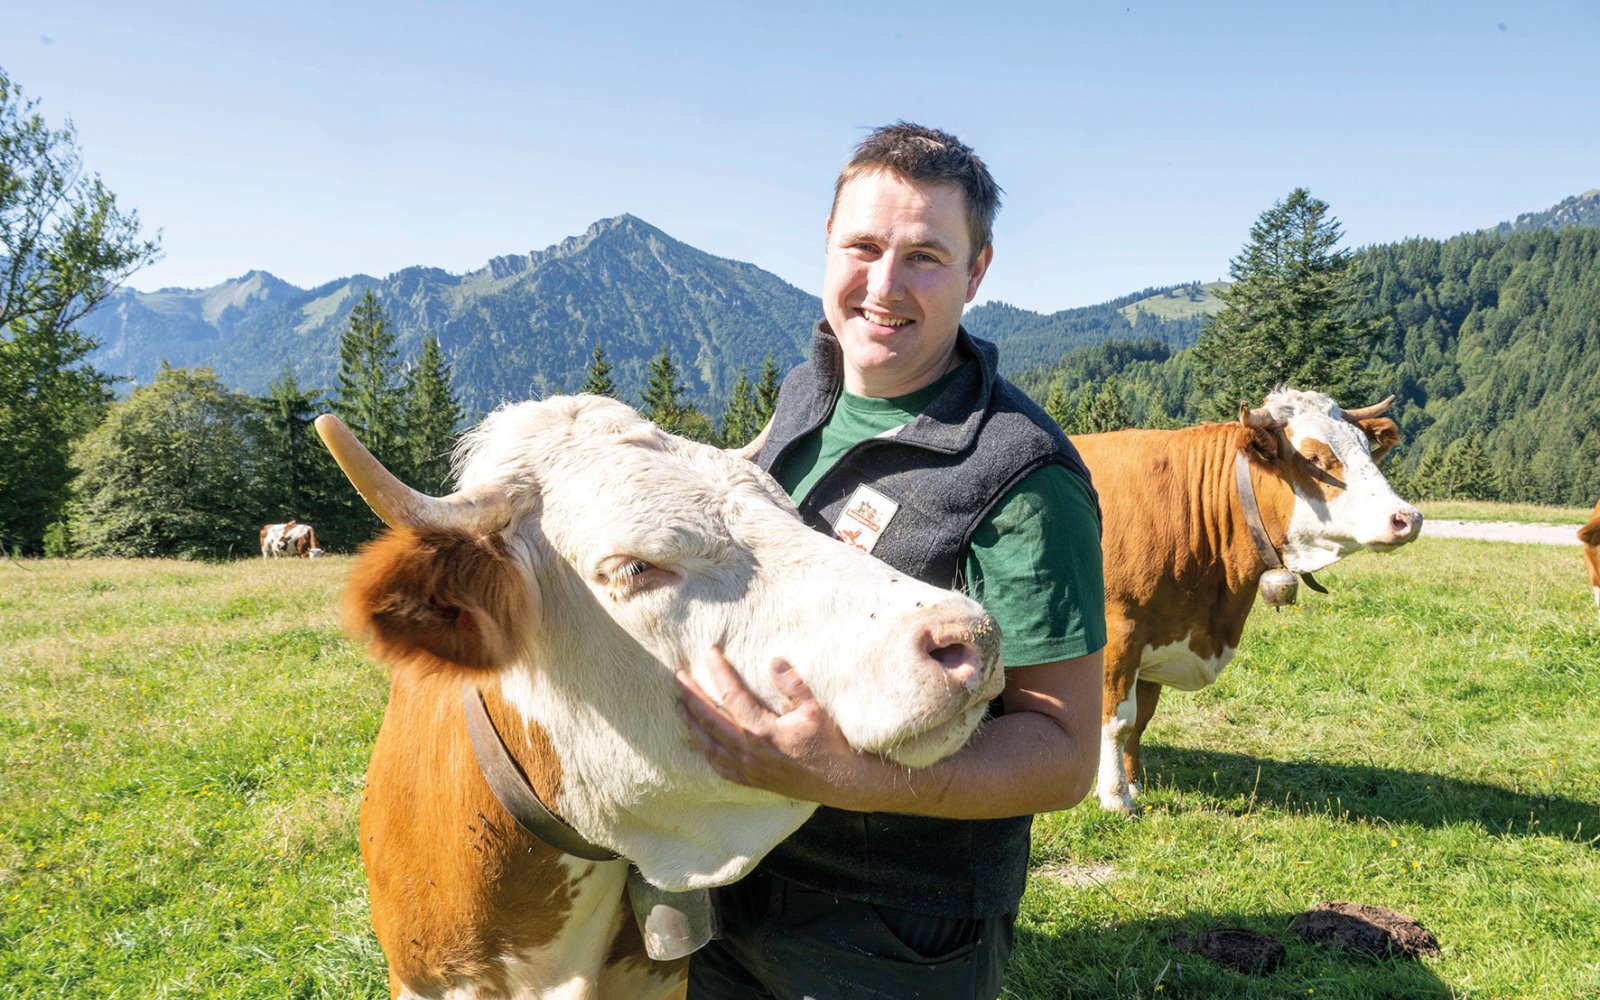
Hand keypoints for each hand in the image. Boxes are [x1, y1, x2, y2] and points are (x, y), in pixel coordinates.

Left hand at [675, 647, 893, 808]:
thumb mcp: (815, 709)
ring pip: (708, 744)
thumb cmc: (829, 744)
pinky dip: (705, 752)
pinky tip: (699, 742)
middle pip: (709, 720)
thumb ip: (792, 685)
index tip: (709, 653)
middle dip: (691, 696)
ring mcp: (748, 769)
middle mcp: (748, 751)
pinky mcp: (751, 781)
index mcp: (762, 731)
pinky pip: (719, 767)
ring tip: (679, 706)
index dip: (718, 673)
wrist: (840, 782)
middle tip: (678, 677)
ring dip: (691, 723)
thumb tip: (773, 661)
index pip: (731, 696)